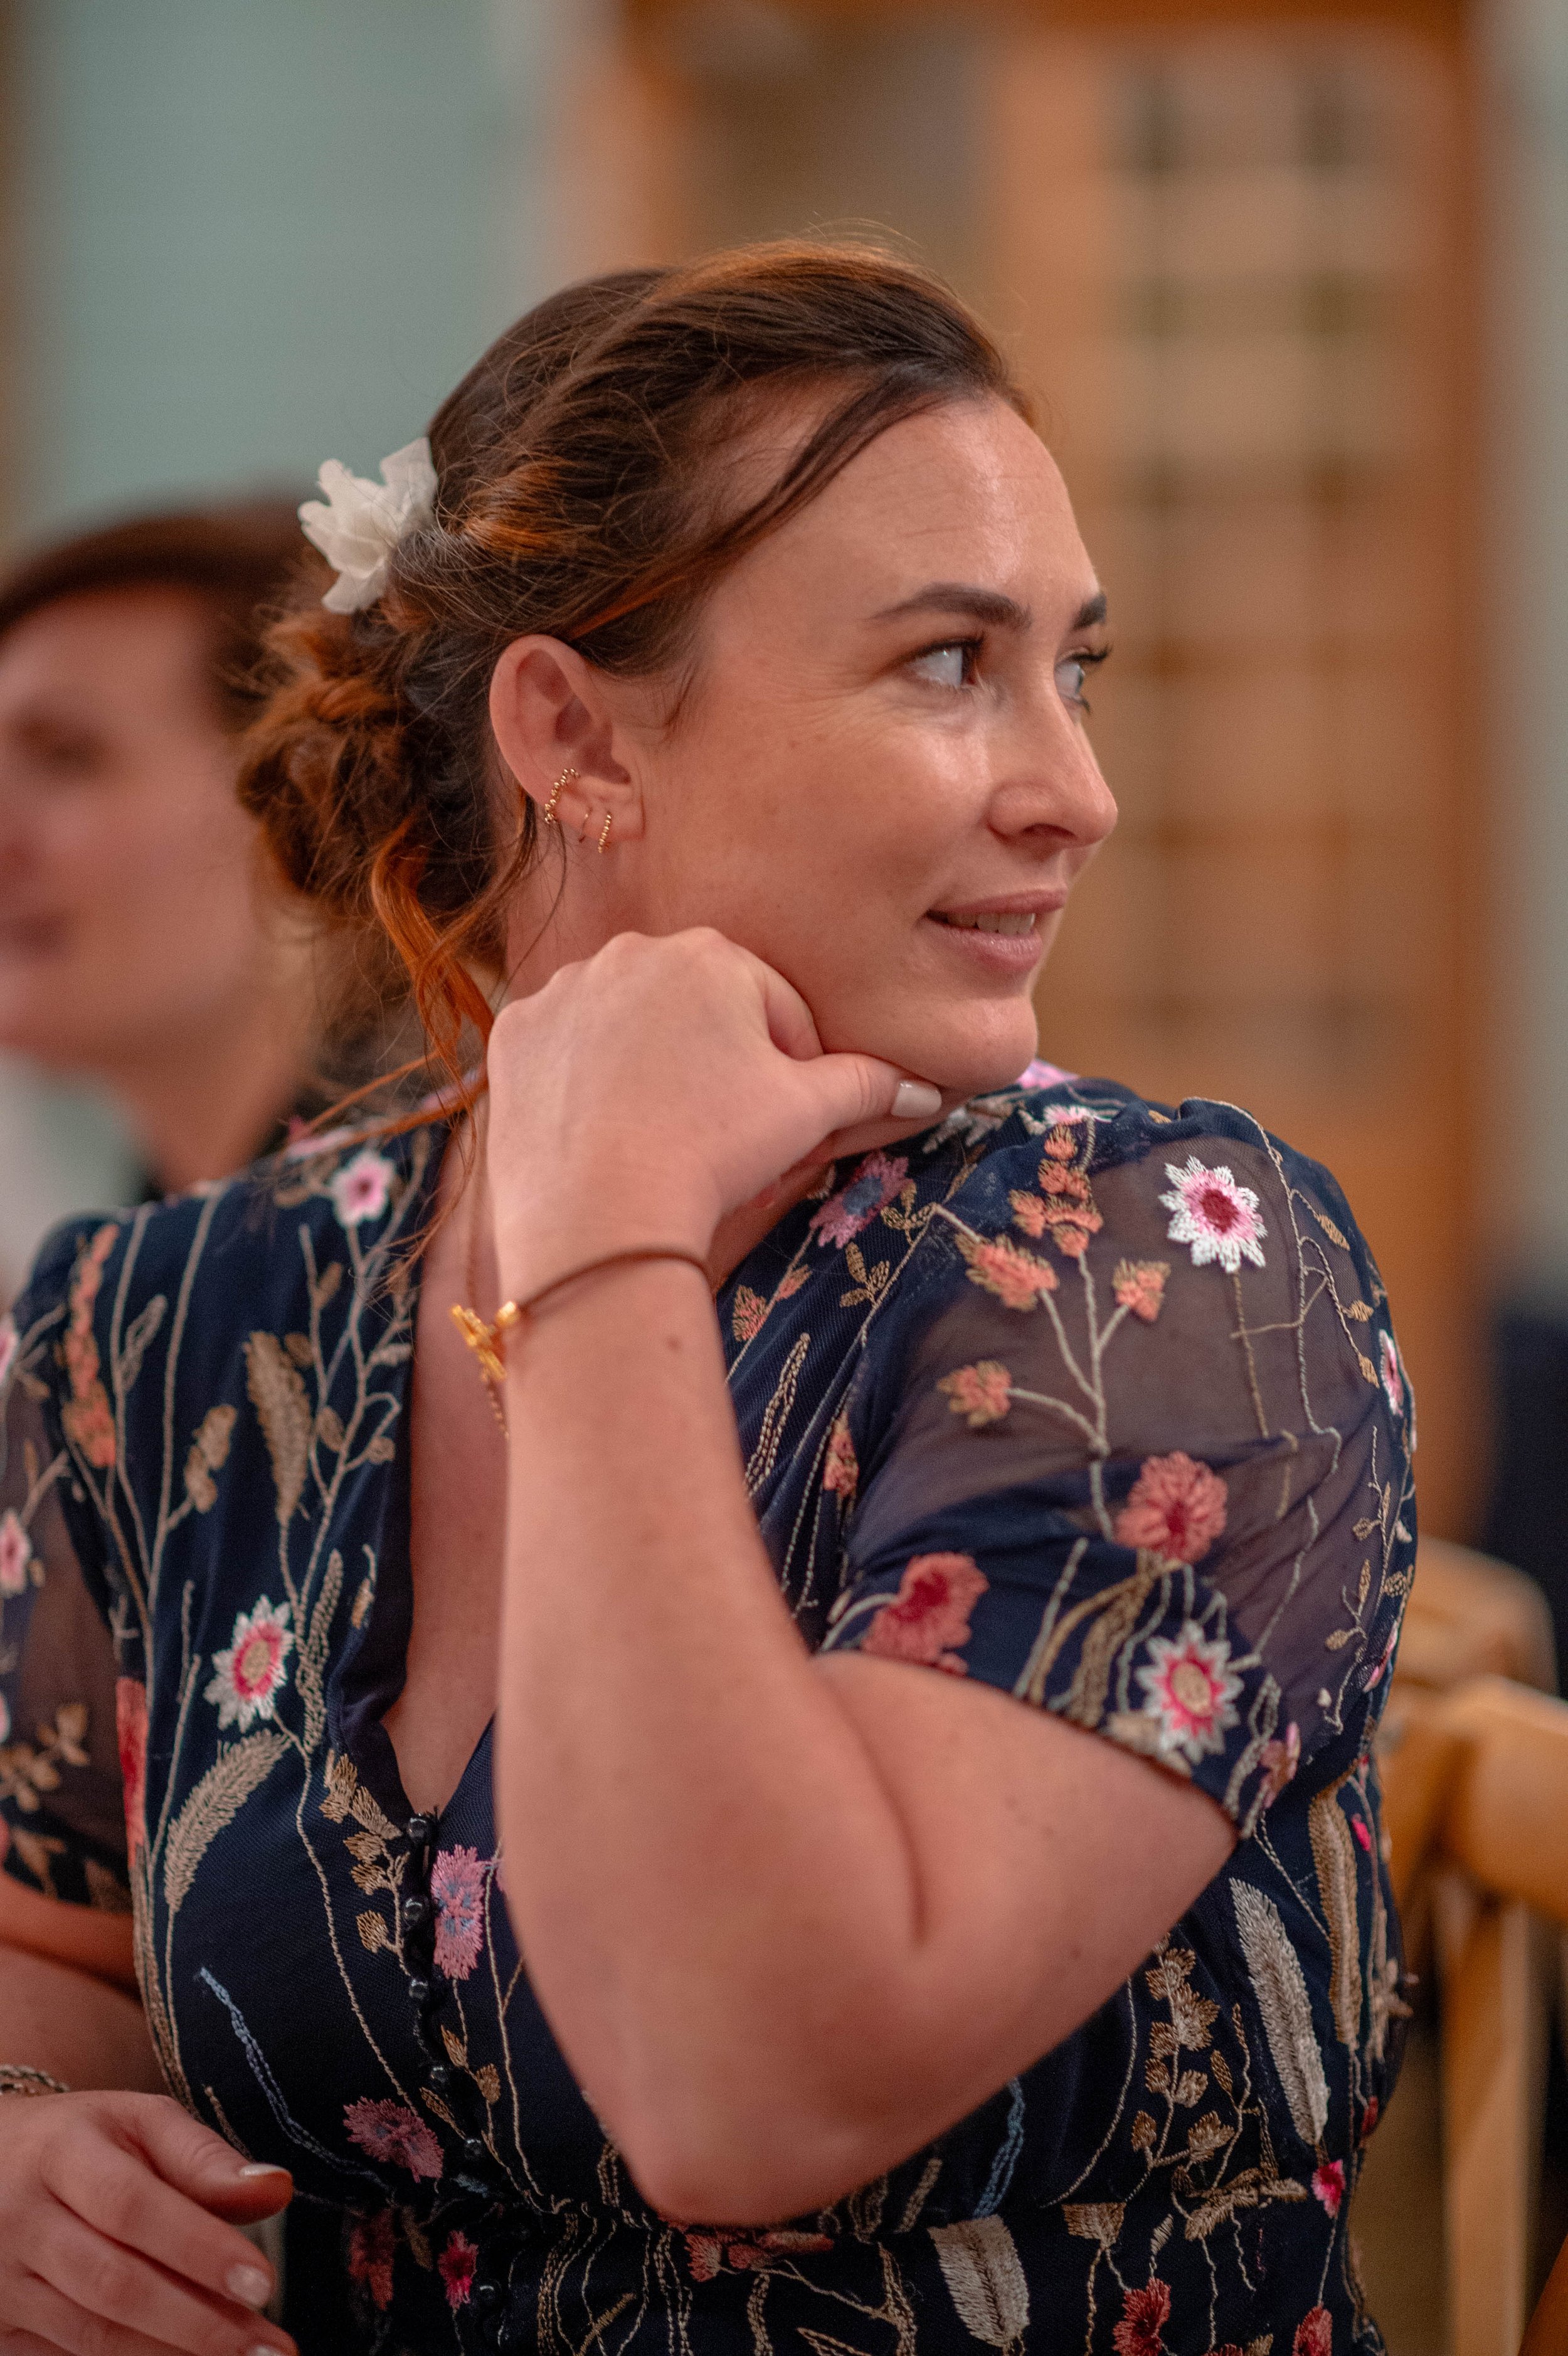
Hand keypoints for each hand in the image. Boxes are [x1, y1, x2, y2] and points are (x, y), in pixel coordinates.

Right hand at [0, 2091, 293, 2355]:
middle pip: (112, 2283)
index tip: (262, 2283)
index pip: (131, 2205)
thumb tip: (277, 2189)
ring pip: (90, 2334)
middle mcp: (21, 2221)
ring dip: (174, 2353)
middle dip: (199, 2322)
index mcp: (59, 2152)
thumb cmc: (80, 2142)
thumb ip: (204, 2160)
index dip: (198, 2247)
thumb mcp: (138, 2123)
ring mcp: (2, 2284)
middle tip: (270, 2349)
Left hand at [485, 929, 942, 1290]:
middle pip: (698, 1007)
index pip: (773, 1005)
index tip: (783, 1122)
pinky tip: (603, 1128)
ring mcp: (562, 990)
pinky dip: (585, 1080)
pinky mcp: (514, 1035)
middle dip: (719, 1061)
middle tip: (724, 1134)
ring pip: (629, 1023)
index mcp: (711, 953)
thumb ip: (868, 1085)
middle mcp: (630, 951)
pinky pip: (565, 1048)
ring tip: (664, 1133)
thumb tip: (928, 1089)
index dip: (791, 1067)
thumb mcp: (808, 1114)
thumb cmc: (714, 1153)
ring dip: (652, 1064)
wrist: (600, 1216)